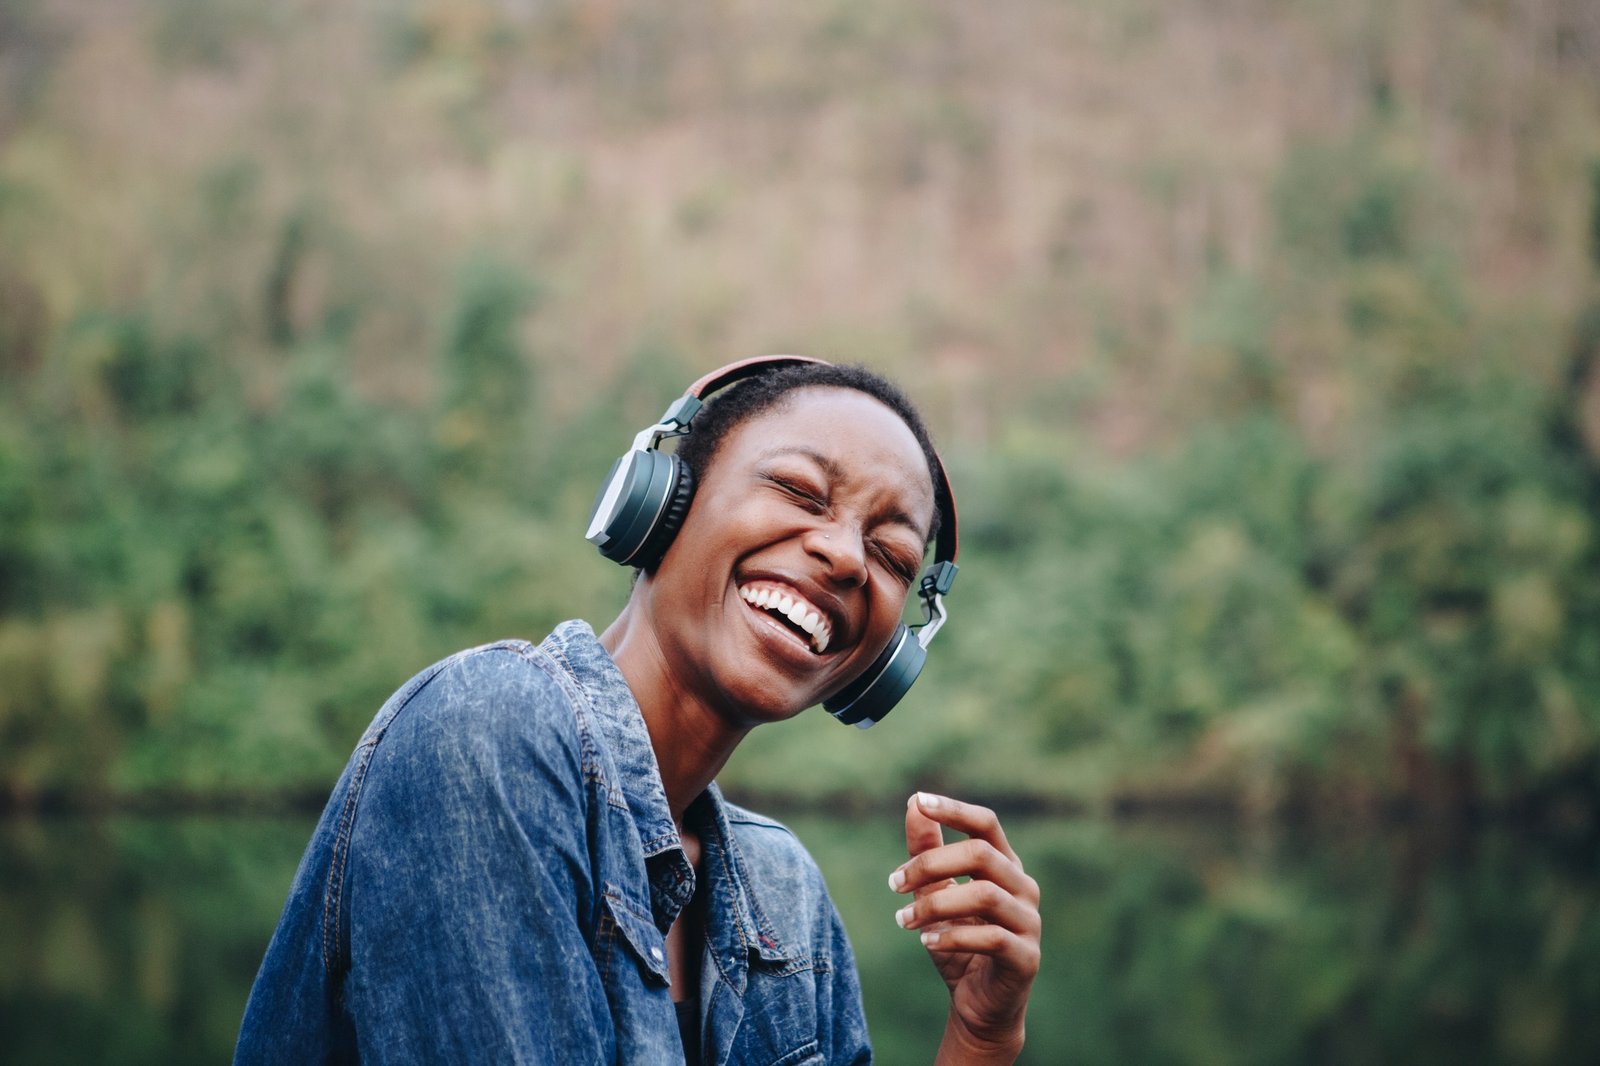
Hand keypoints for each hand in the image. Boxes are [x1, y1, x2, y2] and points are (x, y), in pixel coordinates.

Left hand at [890, 792, 1039, 1063]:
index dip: (955, 810)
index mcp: (1004, 865)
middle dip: (931, 863)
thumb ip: (927, 850)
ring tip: (903, 919)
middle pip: (980, 854)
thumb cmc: (958, 943)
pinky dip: (953, 937)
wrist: (978, 1006)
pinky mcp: (1026, 957)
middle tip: (893, 882)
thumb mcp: (935, 893)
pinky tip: (925, 942)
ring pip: (984, 894)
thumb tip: (914, 803)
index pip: (986, 824)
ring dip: (935, 904)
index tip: (920, 801)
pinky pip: (992, 937)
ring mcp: (1029, 922)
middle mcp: (1023, 887)